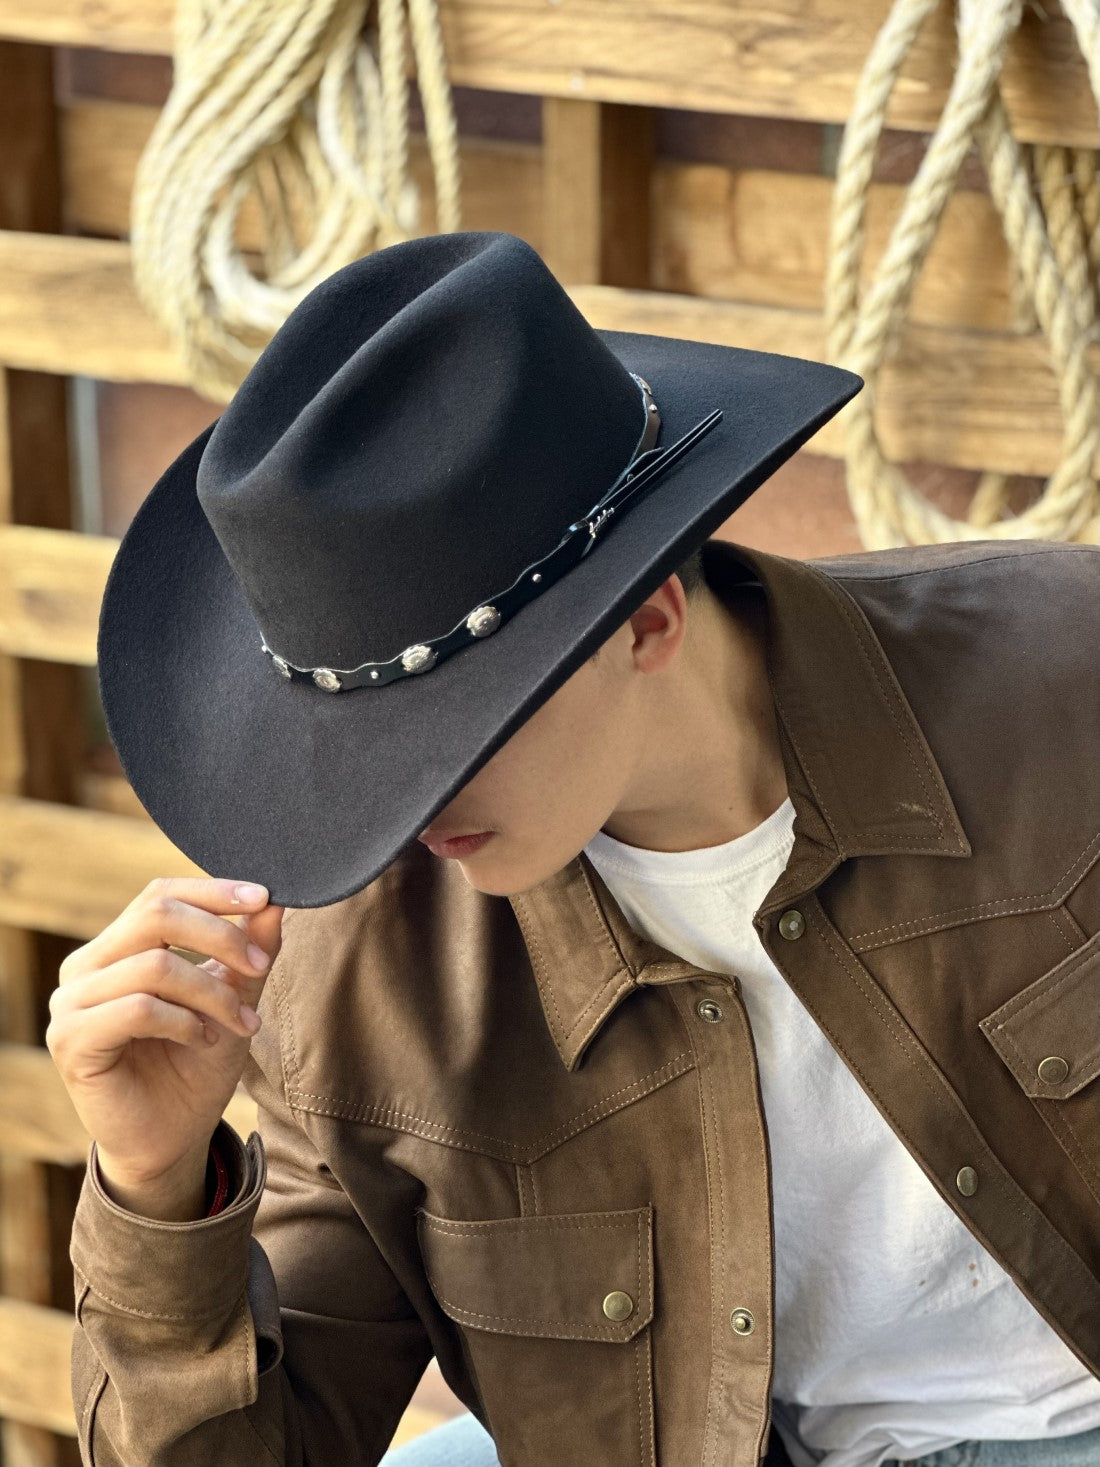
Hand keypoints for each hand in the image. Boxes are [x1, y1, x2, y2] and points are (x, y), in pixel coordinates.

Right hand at [46, 877, 283, 1189]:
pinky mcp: (70, 1040)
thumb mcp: (234, 999)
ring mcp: (71, 1003)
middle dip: (220, 936)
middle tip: (260, 966)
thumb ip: (248, 950)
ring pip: (155, 964)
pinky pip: (138, 1009)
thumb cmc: (197, 1066)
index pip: (159, 894)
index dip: (212, 891)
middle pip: (155, 914)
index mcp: (115, 948)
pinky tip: (201, 1040)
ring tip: (240, 1023)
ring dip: (212, 992)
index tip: (264, 898)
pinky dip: (183, 1021)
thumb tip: (276, 901)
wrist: (174, 1138)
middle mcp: (84, 967)